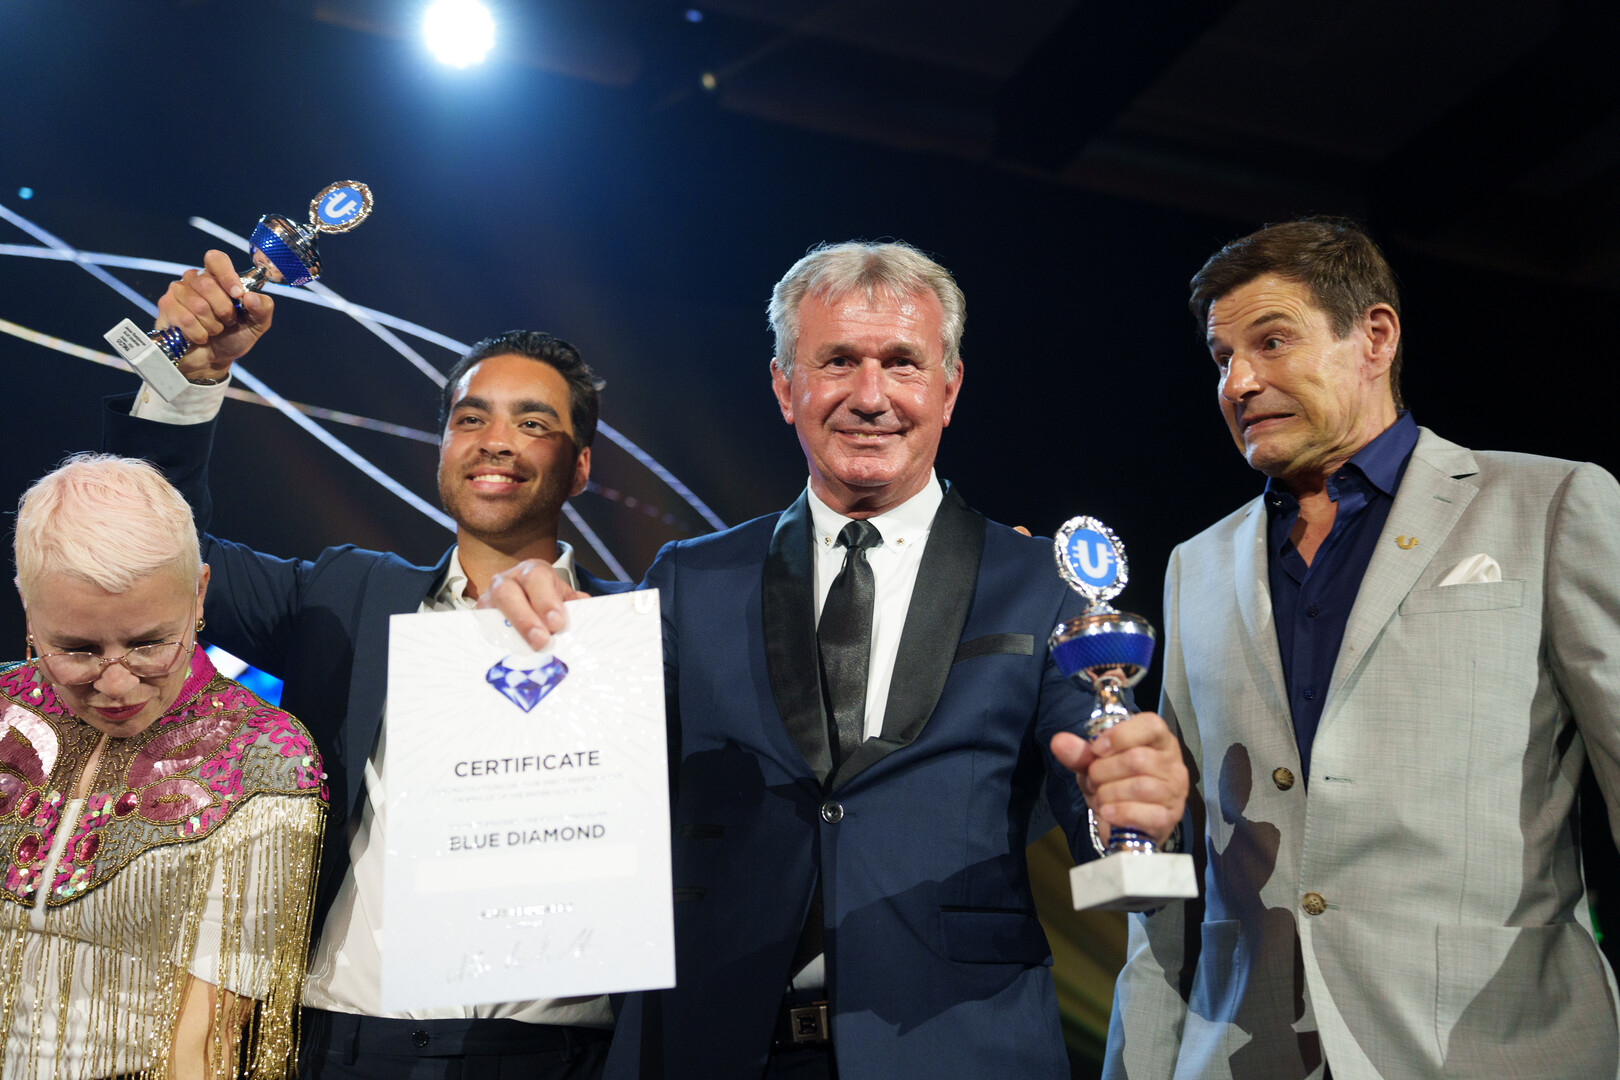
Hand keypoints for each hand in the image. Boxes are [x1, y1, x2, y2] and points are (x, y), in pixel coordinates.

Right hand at [153, 249, 272, 381]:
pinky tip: (199, 337)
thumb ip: (263, 308)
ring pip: (198, 305)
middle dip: (224, 311)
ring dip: (212, 325)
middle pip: (208, 284)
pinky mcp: (166, 308)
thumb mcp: (257, 324)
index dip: (227, 275)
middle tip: (227, 322)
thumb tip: (250, 297)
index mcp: (218, 277)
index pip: (216, 259)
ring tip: (213, 330)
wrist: (212, 361)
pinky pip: (186, 320)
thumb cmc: (233, 337)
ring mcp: (178, 292)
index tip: (237, 294)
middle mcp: (195, 280)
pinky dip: (199, 334)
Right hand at [475, 559, 588, 648]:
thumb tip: (584, 605)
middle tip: (541, 640)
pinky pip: (482, 628)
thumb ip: (574, 603)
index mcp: (533, 572)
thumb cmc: (547, 600)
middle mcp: (507, 580)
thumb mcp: (562, 598)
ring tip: (525, 651)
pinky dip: (494, 642)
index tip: (557, 623)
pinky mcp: (479, 617)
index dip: (546, 600)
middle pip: (507, 592)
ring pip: (490, 609)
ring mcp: (488, 599)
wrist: (526, 599)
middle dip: (525, 618)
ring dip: (508, 632)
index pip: (536, 578)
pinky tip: (508, 655)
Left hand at [1050, 711, 1187, 847]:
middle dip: (1104, 771)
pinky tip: (1107, 812)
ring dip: (1108, 793)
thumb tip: (1059, 741)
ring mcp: (1174, 793)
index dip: (1121, 735)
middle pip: (1138, 759)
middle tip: (1093, 779)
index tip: (1097, 749)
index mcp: (1158, 741)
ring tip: (1099, 797)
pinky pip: (1145, 814)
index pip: (1151, 725)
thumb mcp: (1094, 765)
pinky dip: (1119, 812)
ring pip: (1140, 786)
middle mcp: (1173, 764)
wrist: (1125, 824)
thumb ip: (1079, 753)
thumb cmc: (1115, 784)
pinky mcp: (1169, 818)